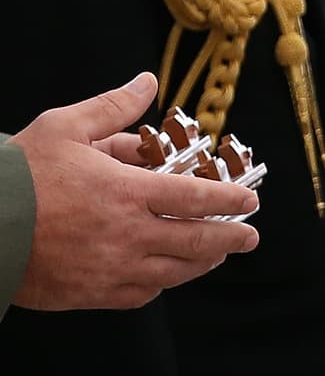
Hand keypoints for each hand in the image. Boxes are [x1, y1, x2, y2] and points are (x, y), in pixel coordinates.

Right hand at [11, 73, 259, 310]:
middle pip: (198, 241)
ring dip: (203, 263)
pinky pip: (141, 294)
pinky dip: (162, 283)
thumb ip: (113, 108)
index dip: (230, 200)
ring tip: (217, 254)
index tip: (251, 200)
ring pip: (174, 272)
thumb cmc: (21, 174)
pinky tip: (167, 274)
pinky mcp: (93, 293)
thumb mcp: (66, 127)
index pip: (197, 199)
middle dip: (231, 238)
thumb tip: (147, 82)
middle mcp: (128, 234)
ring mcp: (112, 268)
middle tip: (250, 235)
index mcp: (127, 192)